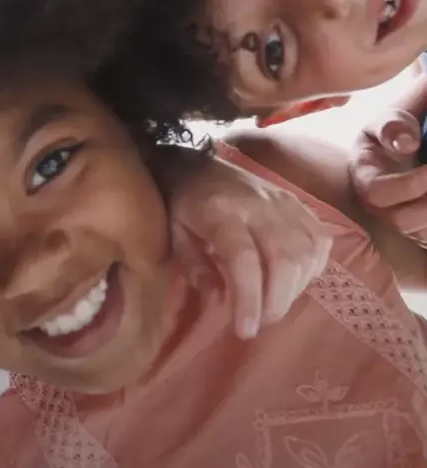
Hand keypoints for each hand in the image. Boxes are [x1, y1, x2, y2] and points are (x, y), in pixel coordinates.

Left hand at [169, 157, 331, 339]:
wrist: (196, 162)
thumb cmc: (182, 204)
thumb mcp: (173, 234)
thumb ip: (194, 266)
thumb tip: (220, 299)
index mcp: (220, 211)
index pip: (243, 258)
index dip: (249, 297)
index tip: (246, 330)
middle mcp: (258, 206)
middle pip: (284, 258)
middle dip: (276, 301)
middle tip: (260, 322)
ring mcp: (283, 203)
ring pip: (307, 252)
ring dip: (295, 289)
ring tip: (273, 303)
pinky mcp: (298, 204)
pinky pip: (319, 240)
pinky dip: (313, 267)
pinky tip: (295, 280)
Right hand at [350, 109, 426, 244]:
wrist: (403, 146)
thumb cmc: (393, 133)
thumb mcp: (390, 121)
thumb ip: (392, 126)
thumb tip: (406, 144)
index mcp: (364, 177)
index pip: (376, 192)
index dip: (408, 185)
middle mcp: (377, 204)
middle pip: (400, 221)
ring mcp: (399, 218)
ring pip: (420, 232)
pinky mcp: (417, 225)